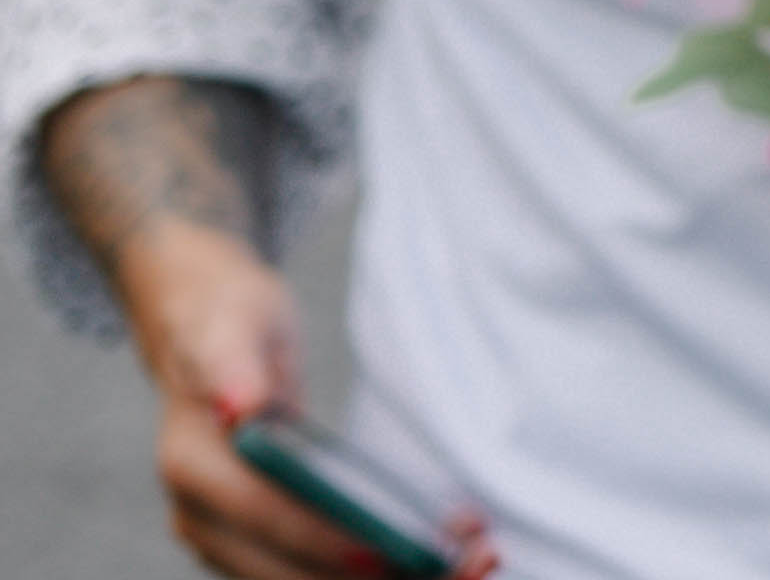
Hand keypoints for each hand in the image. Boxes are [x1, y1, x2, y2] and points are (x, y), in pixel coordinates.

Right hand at [124, 224, 472, 577]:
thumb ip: (232, 366)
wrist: (204, 329)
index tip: (386, 554)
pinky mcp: (260, 540)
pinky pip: (314, 570)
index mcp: (193, 468)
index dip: (323, 540)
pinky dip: (373, 573)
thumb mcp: (229, 325)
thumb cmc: (223, 320)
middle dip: (372, 576)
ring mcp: (228, 536)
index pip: (264, 516)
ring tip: (471, 567)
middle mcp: (202, 517)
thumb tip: (238, 406)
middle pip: (287, 571)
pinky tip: (437, 563)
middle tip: (466, 566)